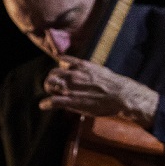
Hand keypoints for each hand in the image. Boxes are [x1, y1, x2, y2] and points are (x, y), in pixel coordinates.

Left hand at [40, 55, 158, 127]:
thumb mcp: (99, 70)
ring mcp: (71, 88)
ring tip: (51, 94)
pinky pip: (53, 101)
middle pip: (53, 73)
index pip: (62, 60)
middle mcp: (73, 74)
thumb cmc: (113, 84)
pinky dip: (46, 103)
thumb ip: (87, 69)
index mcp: (81, 66)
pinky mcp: (71, 101)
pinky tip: (44, 105)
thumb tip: (81, 69)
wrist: (120, 95)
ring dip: (48, 88)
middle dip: (52, 79)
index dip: (60, 67)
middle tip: (53, 86)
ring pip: (49, 83)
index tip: (60, 73)